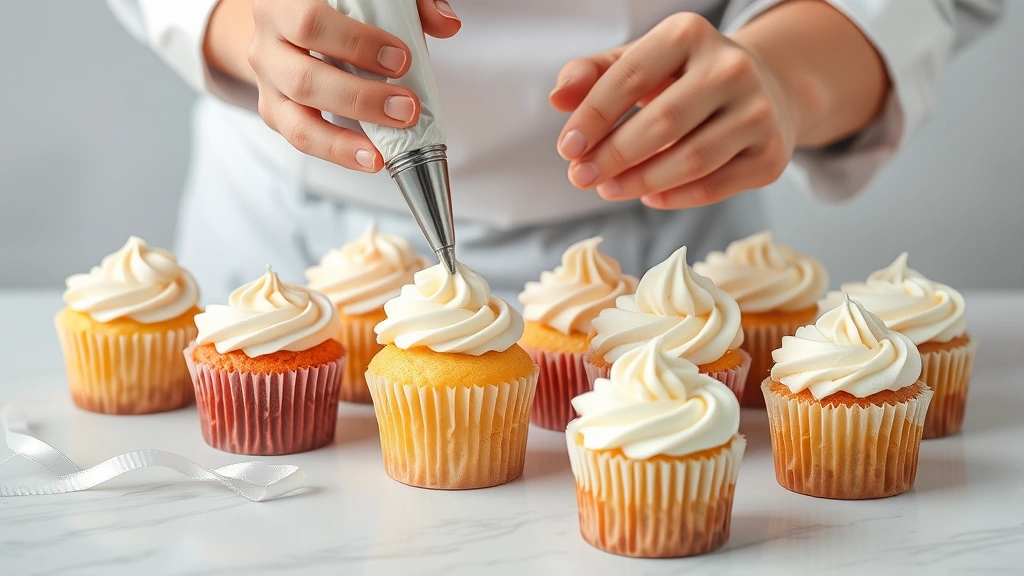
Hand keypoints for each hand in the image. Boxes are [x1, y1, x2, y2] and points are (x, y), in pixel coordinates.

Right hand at [245, 0, 460, 171]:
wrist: (287, 19)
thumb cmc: (336, 4)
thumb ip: (410, 2)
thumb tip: (446, 23)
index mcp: (284, 2)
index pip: (311, 22)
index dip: (356, 43)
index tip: (401, 59)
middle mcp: (267, 41)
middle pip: (305, 77)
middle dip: (361, 99)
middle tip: (406, 107)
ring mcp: (267, 80)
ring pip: (297, 119)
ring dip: (344, 140)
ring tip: (383, 153)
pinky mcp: (273, 110)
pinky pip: (301, 138)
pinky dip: (338, 152)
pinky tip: (371, 158)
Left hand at [550, 13, 795, 209]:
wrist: (765, 89)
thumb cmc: (682, 78)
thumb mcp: (638, 64)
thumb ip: (593, 75)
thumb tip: (557, 97)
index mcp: (690, 34)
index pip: (629, 78)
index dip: (592, 117)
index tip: (567, 149)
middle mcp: (731, 68)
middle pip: (662, 123)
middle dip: (613, 156)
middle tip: (580, 178)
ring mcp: (758, 112)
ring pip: (691, 160)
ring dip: (640, 182)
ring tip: (607, 189)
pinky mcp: (772, 154)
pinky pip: (714, 186)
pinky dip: (675, 197)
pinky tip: (648, 196)